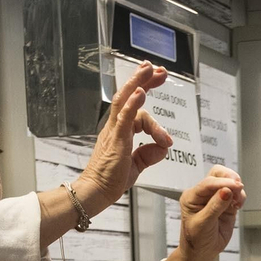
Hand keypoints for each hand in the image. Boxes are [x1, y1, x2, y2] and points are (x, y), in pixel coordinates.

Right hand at [74, 62, 173, 212]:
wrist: (97, 192)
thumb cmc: (112, 179)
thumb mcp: (137, 164)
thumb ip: (149, 154)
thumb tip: (163, 146)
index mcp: (120, 129)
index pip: (134, 103)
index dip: (145, 88)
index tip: (158, 77)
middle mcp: (115, 126)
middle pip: (128, 95)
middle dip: (144, 79)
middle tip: (158, 69)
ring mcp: (114, 131)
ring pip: (124, 100)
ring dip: (138, 83)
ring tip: (149, 70)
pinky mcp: (116, 140)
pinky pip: (124, 118)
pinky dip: (133, 103)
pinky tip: (140, 92)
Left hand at [161, 167, 245, 260]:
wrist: (201, 253)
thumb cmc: (195, 240)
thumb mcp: (203, 224)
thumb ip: (214, 207)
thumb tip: (226, 191)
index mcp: (192, 196)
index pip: (208, 183)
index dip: (222, 182)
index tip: (235, 186)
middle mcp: (203, 194)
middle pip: (217, 174)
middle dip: (229, 178)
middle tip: (238, 186)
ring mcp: (216, 198)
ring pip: (229, 182)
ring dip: (236, 188)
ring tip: (237, 201)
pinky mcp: (226, 204)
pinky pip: (236, 194)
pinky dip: (240, 196)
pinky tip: (238, 205)